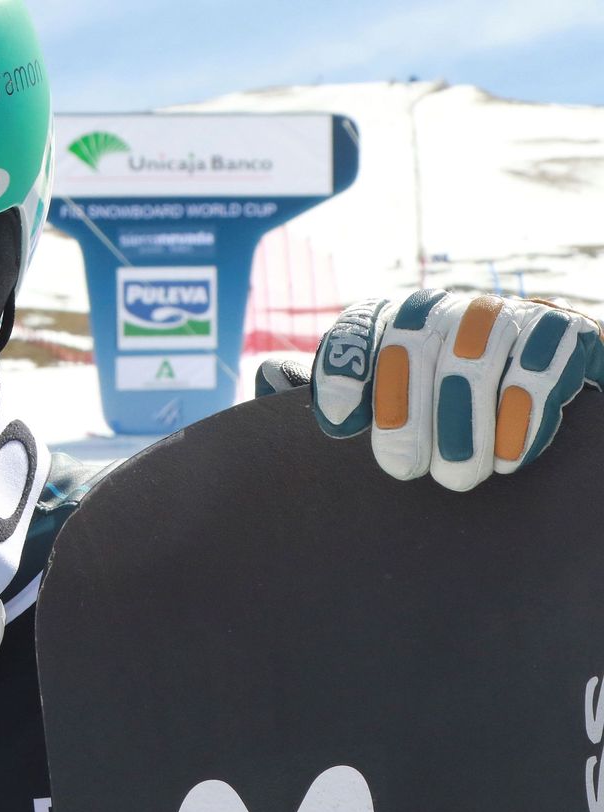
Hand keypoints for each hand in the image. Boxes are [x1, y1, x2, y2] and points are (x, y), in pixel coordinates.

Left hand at [313, 290, 603, 490]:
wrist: (536, 397)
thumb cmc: (440, 416)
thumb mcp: (384, 404)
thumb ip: (330, 388)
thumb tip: (268, 376)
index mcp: (398, 319)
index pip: (360, 327)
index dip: (344, 369)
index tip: (337, 426)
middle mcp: (450, 308)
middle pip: (416, 340)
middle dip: (406, 410)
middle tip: (401, 472)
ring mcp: (509, 315)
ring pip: (476, 353)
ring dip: (465, 420)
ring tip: (458, 477)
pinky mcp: (567, 334)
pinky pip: (544, 363)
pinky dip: (525, 413)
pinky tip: (509, 457)